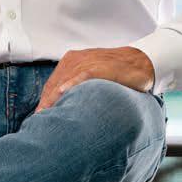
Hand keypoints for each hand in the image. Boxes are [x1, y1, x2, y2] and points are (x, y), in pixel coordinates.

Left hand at [36, 46, 155, 111]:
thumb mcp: (94, 76)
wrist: (142, 62)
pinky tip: (63, 93)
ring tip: (45, 114)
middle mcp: (75, 60)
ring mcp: (86, 62)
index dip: (45, 101)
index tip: (40, 117)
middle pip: (54, 84)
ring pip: (64, 81)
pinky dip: (71, 84)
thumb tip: (68, 107)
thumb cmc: (118, 72)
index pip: (52, 84)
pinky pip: (81, 75)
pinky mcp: (98, 66)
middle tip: (39, 120)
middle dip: (46, 103)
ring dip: (53, 98)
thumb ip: (79, 87)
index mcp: (71, 61)